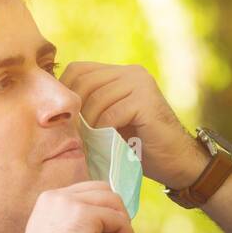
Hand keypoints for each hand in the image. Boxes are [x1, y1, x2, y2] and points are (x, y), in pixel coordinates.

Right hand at [10, 181, 135, 232]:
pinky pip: (120, 221)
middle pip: (104, 192)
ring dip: (122, 229)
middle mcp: (59, 196)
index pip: (88, 193)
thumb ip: (74, 226)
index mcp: (50, 200)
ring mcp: (72, 203)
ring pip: (114, 204)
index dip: (103, 213)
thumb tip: (102, 229)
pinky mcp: (87, 216)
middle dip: (115, 217)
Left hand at [60, 62, 207, 189]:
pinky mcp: (146, 101)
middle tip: (73, 134)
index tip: (63, 119)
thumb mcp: (110, 121)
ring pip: (96, 98)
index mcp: (121, 73)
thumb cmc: (140, 147)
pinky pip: (111, 113)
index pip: (78, 70)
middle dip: (75, 109)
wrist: (177, 162)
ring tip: (89, 141)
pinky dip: (103, 131)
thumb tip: (54, 108)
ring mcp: (141, 84)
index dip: (65, 92)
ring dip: (88, 124)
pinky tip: (106, 143)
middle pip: (85, 82)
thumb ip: (92, 107)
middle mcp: (131, 73)